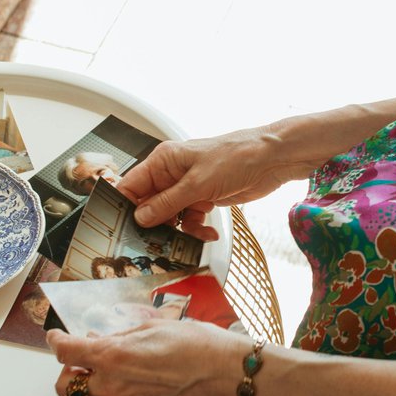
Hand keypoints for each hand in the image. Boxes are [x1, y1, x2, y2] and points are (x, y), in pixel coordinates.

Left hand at [49, 321, 250, 395]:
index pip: (64, 352)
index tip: (57, 338)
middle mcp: (113, 388)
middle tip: (84, 360)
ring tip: (111, 375)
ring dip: (91, 389)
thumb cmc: (197, 345)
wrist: (227, 375)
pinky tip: (129, 391)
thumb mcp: (151, 328)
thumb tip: (96, 341)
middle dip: (70, 371)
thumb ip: (117, 338)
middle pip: (66, 386)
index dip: (56, 342)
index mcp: (112, 357)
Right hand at [116, 127, 299, 235]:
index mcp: (164, 161)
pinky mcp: (203, 198)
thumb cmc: (237, 156)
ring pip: (169, 216)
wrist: (271, 160)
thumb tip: (141, 217)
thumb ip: (167, 202)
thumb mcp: (198, 182)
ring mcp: (188, 187)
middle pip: (149, 205)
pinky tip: (206, 231)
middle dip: (155, 223)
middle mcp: (172, 174)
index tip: (125, 226)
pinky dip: (196, 229)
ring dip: (178, 229)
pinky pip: (189, 220)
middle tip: (158, 240)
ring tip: (190, 234)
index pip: (132, 185)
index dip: (126, 206)